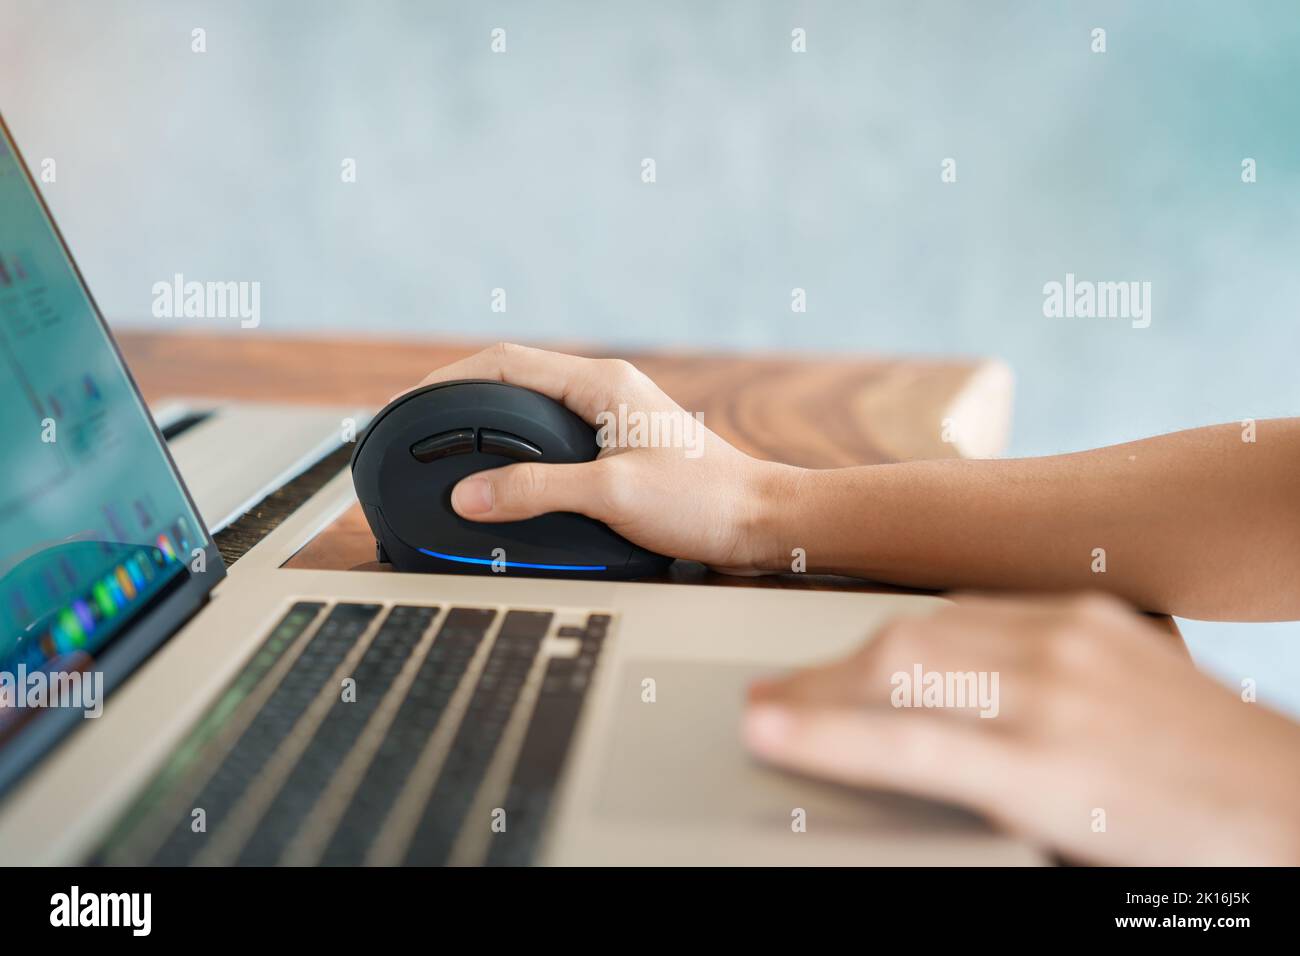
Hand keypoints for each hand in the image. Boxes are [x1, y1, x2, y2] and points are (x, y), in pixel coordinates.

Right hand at [404, 343, 797, 572]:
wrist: (763, 524)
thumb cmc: (704, 502)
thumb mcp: (611, 495)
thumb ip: (535, 491)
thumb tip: (468, 494)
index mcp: (602, 384)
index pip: (507, 362)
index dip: (451, 379)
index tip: (412, 403)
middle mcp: (606, 390)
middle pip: (515, 380)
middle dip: (463, 399)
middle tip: (422, 428)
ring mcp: (614, 416)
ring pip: (533, 409)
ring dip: (492, 424)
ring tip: (451, 448)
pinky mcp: (620, 446)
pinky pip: (553, 436)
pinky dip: (519, 449)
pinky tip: (505, 472)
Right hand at [744, 593, 1299, 864]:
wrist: (1282, 796)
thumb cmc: (1177, 844)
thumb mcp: (1060, 842)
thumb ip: (968, 797)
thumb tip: (890, 765)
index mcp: (1047, 768)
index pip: (898, 739)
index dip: (816, 733)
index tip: (759, 727)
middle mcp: (1056, 688)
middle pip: (899, 664)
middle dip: (819, 683)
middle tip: (769, 700)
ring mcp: (1074, 637)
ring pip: (928, 624)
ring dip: (861, 653)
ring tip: (819, 677)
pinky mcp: (1090, 612)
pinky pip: (978, 608)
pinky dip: (924, 629)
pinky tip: (900, 649)